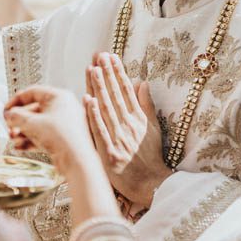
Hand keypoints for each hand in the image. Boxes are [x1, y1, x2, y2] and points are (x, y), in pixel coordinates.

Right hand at [5, 85, 94, 168]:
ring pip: (38, 124)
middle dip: (18, 120)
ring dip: (22, 131)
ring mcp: (64, 123)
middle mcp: (63, 108)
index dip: (16, 100)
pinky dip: (31, 140)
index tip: (7, 109)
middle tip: (9, 125)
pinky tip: (20, 146)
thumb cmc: (63, 137)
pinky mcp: (63, 138)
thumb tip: (9, 114)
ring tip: (13, 138)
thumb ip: (16, 116)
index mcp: (59, 97)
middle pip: (34, 110)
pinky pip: (43, 135)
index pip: (32, 92)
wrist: (76, 160)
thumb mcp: (32, 123)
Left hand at [84, 52, 170, 206]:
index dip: (118, 73)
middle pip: (115, 96)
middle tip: (99, 56)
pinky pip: (100, 131)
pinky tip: (87, 101)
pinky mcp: (109, 153)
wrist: (151, 185)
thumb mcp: (152, 128)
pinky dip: (94, 116)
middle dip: (107, 74)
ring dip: (99, 88)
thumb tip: (142, 82)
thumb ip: (146, 105)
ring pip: (107, 109)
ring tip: (92, 70)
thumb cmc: (150, 157)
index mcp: (137, 118)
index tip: (111, 56)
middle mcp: (128, 125)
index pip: (126, 91)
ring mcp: (119, 138)